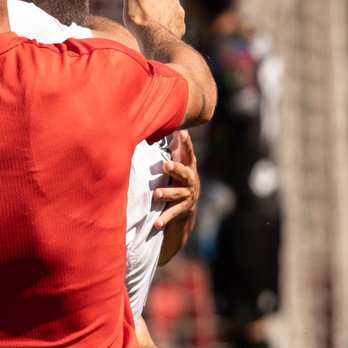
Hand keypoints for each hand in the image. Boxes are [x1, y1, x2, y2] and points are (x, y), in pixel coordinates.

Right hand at [123, 0, 185, 40]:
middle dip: (157, 7)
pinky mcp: (181, 26)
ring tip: (152, 26)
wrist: (153, 37)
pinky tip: (159, 33)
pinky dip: (167, 28)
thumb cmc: (140, 16)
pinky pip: (174, 26)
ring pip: (170, 13)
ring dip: (163, 17)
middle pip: (163, 1)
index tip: (141, 6)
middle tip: (147, 17)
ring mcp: (179, 13)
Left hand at [154, 131, 199, 262]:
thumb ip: (177, 143)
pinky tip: (156, 224)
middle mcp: (190, 180)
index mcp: (189, 166)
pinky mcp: (181, 209)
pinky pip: (172, 214)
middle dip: (176, 169)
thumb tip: (174, 123)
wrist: (190, 201)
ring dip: (167, 194)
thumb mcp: (180, 157)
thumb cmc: (180, 172)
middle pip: (184, 174)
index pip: (189, 153)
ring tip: (157, 194)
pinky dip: (164, 219)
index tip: (182, 133)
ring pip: (177, 194)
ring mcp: (187, 195)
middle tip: (166, 165)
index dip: (186, 143)